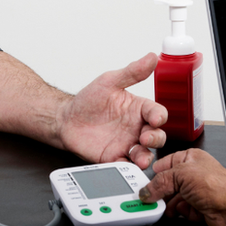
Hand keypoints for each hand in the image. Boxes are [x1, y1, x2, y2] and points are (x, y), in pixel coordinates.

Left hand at [56, 53, 167, 168]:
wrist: (66, 119)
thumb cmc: (88, 101)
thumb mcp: (109, 82)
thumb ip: (132, 72)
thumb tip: (152, 57)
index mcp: (138, 109)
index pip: (157, 113)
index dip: (159, 116)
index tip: (155, 118)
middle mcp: (136, 128)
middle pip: (156, 136)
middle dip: (155, 139)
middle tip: (145, 138)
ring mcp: (126, 144)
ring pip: (144, 154)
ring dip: (146, 157)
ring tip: (140, 157)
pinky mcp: (114, 158)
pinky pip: (126, 166)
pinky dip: (128, 168)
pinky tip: (124, 164)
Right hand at [138, 148, 225, 225]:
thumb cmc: (218, 185)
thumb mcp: (181, 175)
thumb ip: (160, 182)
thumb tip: (146, 190)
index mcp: (189, 158)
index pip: (165, 164)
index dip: (154, 173)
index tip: (144, 183)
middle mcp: (193, 174)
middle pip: (168, 184)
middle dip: (161, 192)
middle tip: (153, 198)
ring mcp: (196, 191)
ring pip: (173, 199)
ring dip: (170, 205)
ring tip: (169, 208)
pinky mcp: (198, 207)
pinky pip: (181, 210)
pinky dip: (182, 212)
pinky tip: (187, 211)